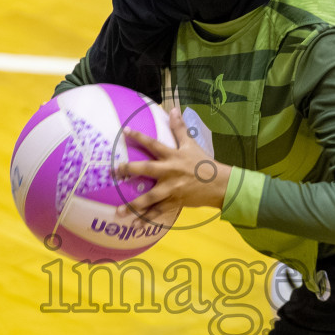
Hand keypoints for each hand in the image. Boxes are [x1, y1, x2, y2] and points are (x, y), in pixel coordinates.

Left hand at [116, 107, 229, 222]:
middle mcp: (170, 172)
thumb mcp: (191, 144)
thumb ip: (179, 128)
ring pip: (150, 198)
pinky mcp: (174, 202)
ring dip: (133, 206)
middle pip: (147, 169)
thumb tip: (173, 109)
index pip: (154, 144)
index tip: (125, 131)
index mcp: (173, 156)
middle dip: (130, 169)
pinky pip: (158, 212)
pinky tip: (135, 225)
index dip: (139, 137)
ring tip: (117, 212)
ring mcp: (171, 189)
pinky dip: (147, 220)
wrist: (219, 184)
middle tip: (115, 171)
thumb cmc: (203, 163)